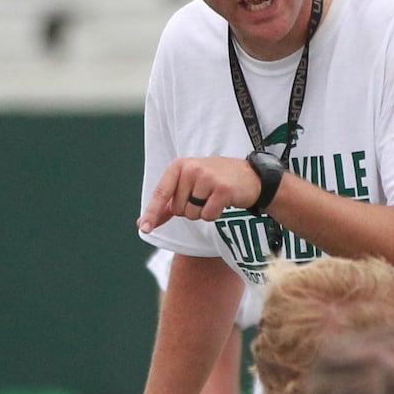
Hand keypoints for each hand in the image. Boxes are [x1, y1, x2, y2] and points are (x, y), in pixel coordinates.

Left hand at [138, 157, 261, 233]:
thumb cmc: (215, 182)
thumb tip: (142, 224)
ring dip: (203, 212)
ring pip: (193, 214)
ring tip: (214, 197)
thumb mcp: (188, 186)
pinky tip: (223, 202)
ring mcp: (207, 178)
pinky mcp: (222, 189)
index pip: (161, 193)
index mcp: (179, 165)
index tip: (143, 229)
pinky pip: (208, 216)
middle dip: (190, 210)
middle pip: (179, 209)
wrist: (252, 177)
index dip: (151, 213)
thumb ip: (166, 206)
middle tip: (205, 196)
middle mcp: (191, 168)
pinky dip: (215, 214)